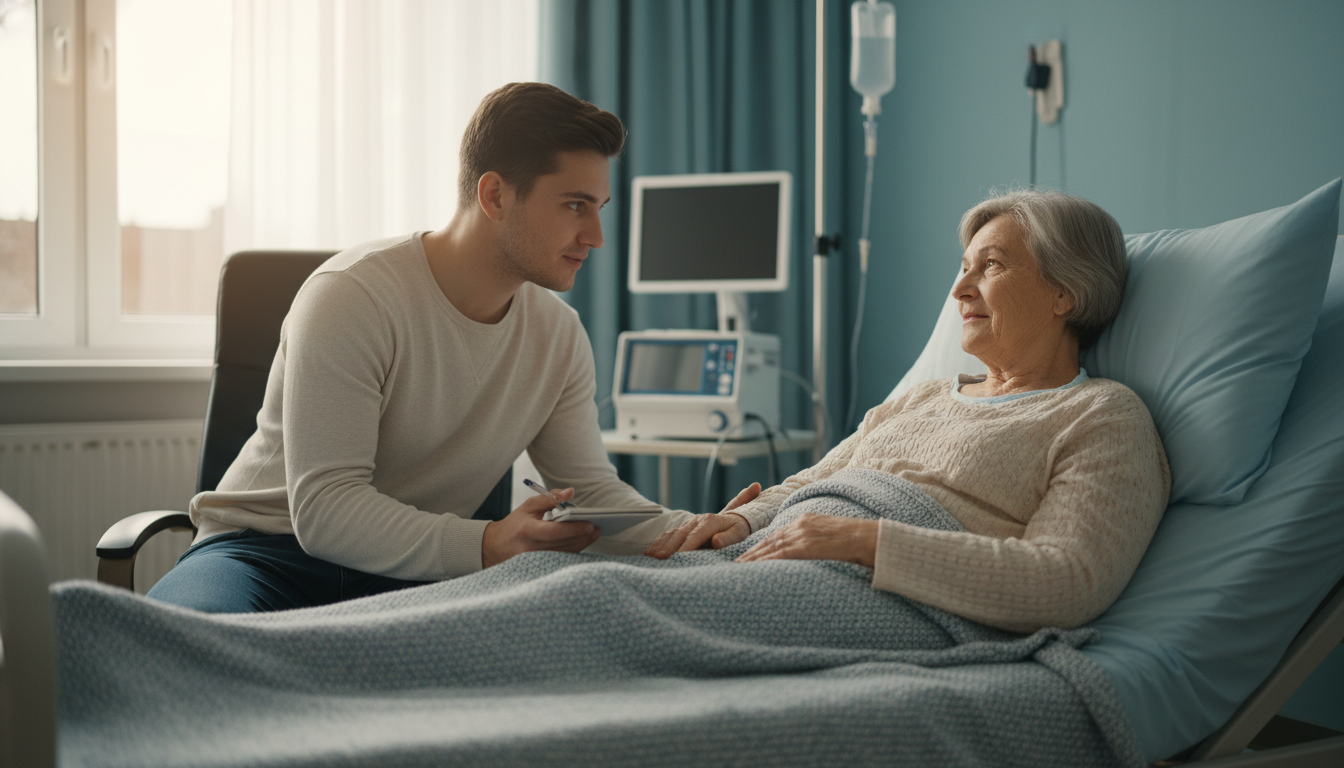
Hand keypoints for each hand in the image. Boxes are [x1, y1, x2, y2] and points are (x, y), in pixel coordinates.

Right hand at [481, 487, 601, 567]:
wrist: (494, 549)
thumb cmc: (514, 525)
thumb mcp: (527, 507)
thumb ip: (549, 498)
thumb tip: (571, 492)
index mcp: (527, 530)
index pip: (553, 532)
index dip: (573, 529)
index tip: (590, 524)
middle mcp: (530, 548)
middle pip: (563, 545)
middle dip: (582, 537)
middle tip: (597, 529)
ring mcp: (535, 562)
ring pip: (564, 554)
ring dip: (581, 544)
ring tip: (593, 534)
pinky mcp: (539, 568)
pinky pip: (560, 560)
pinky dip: (572, 551)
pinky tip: (582, 543)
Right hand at [643, 482, 760, 558]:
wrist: (735, 519)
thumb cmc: (738, 529)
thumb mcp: (739, 533)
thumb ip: (728, 538)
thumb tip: (715, 542)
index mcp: (710, 521)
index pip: (695, 536)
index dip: (686, 546)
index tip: (679, 557)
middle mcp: (696, 521)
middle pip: (679, 534)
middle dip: (668, 547)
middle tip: (659, 560)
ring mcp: (688, 523)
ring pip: (671, 534)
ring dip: (660, 545)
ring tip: (650, 557)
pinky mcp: (683, 528)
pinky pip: (668, 535)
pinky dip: (659, 543)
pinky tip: (650, 552)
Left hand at [735, 514, 878, 567]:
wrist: (872, 539)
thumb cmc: (859, 543)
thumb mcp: (834, 538)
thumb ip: (819, 544)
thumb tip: (814, 556)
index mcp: (807, 521)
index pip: (778, 535)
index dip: (762, 546)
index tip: (749, 555)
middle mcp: (801, 525)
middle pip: (770, 540)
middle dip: (752, 552)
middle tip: (736, 564)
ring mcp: (803, 534)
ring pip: (770, 547)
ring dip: (752, 558)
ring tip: (738, 569)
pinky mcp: (806, 546)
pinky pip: (780, 555)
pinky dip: (764, 562)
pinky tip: (752, 570)